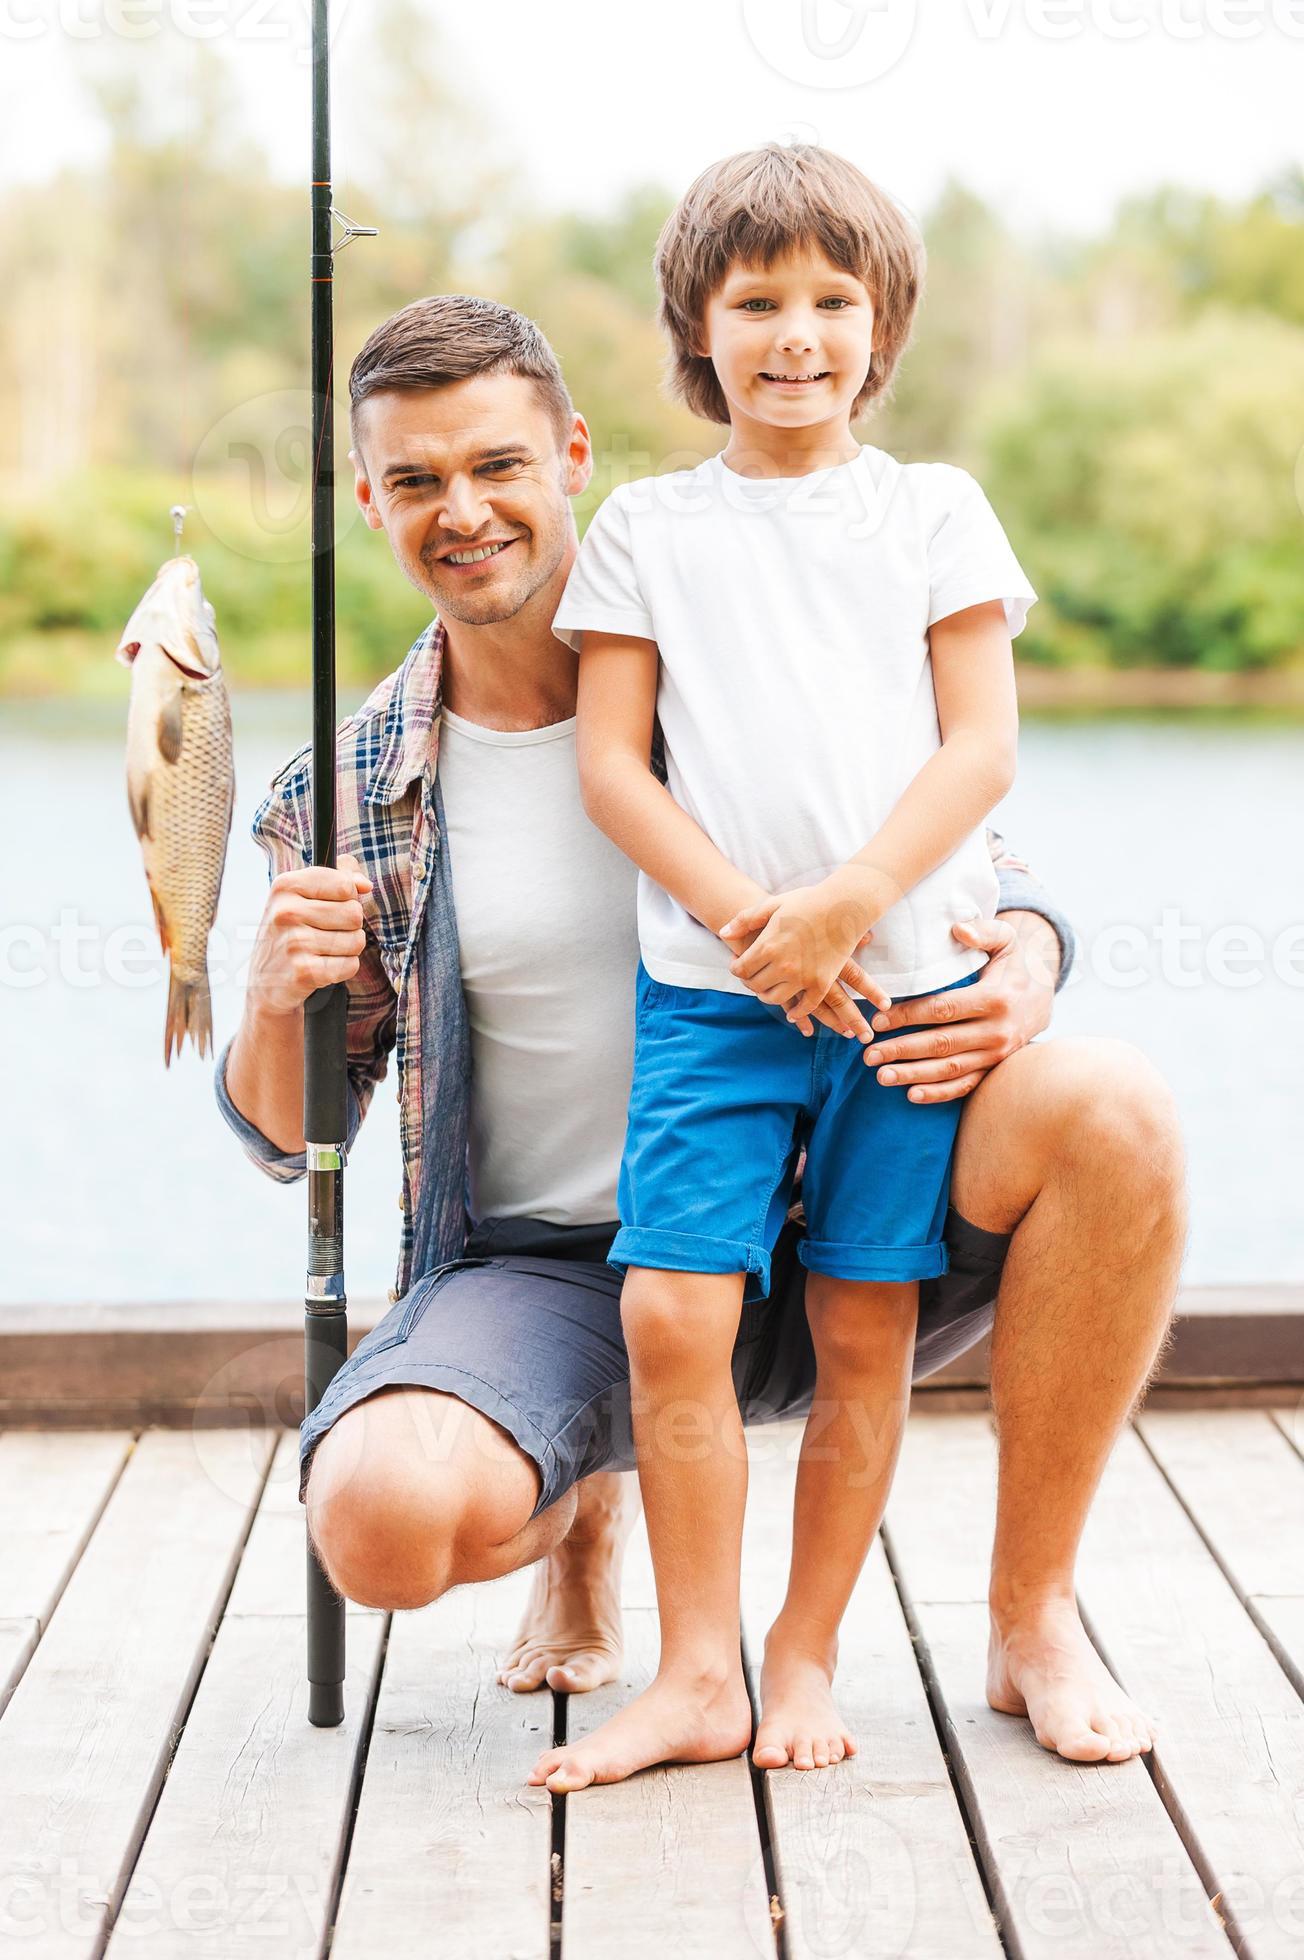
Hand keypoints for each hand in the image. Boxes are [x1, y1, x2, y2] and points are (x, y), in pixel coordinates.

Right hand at [247, 852, 371, 1018]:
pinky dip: (343, 968)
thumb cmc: (292, 931)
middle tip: (326, 932)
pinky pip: (350, 965)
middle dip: (349, 926)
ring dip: (347, 949)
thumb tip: (364, 885)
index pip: (344, 884)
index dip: (348, 897)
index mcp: (286, 886)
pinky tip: (322, 966)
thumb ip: (340, 875)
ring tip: (322, 950)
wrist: (265, 982)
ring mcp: (293, 943)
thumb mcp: (304, 894)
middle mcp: (286, 912)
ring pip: (356, 940)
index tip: (331, 905)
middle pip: (354, 913)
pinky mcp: (304, 972)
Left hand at [718, 884, 891, 1033]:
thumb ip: (744, 920)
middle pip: (755, 986)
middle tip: (751, 975)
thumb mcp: (772, 904)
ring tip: (767, 988)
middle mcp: (783, 966)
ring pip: (775, 999)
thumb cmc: (807, 901)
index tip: (737, 964)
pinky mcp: (822, 983)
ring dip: (767, 996)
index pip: (740, 970)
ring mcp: (803, 977)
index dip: (735, 968)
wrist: (845, 907)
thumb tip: (723, 934)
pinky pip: (806, 1007)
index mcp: (768, 946)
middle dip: (749, 981)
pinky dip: (797, 1012)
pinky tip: (792, 1012)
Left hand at [860, 914, 1052, 1102]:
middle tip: (869, 1055)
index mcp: (996, 998)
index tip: (878, 1020)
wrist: (1042, 999)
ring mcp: (996, 1055)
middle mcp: (997, 1031)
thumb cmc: (1013, 965)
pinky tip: (912, 1095)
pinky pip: (966, 1086)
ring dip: (914, 1075)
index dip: (909, 1016)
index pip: (943, 1010)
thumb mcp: (1006, 940)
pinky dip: (939, 1093)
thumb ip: (983, 930)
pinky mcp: (993, 1069)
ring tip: (882, 1076)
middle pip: (942, 1044)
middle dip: (902, 1050)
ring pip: (950, 1069)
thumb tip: (958, 928)